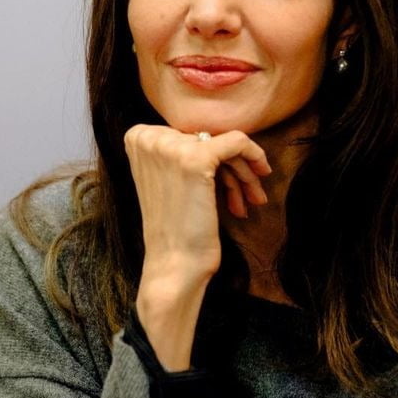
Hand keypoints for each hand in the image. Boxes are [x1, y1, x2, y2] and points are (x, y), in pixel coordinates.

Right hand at [124, 125, 270, 282]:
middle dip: (231, 167)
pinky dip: (255, 156)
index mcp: (136, 138)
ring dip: (243, 172)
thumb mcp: (168, 179)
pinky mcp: (195, 158)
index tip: (221, 185)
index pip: (188, 134)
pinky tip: (260, 181)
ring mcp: (170, 147)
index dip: (211, 159)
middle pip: (207, 138)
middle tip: (247, 194)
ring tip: (251, 199)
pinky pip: (238, 142)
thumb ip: (180, 152)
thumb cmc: (175, 228)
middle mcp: (148, 137)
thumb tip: (220, 132)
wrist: (173, 265)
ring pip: (224, 143)